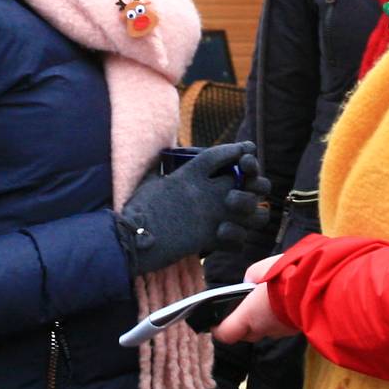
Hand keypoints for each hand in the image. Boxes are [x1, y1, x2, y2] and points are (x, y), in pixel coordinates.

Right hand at [117, 143, 268, 275]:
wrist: (132, 237)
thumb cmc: (137, 210)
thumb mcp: (150, 183)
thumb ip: (162, 173)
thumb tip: (161, 166)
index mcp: (190, 174)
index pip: (221, 154)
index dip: (237, 149)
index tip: (247, 148)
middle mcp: (206, 191)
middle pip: (247, 180)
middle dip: (256, 182)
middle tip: (253, 188)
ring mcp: (211, 215)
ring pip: (251, 209)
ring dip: (253, 213)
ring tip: (248, 216)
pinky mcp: (210, 238)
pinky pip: (238, 240)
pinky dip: (237, 241)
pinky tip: (231, 239)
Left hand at [212, 258, 298, 343]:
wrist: (322, 288)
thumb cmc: (287, 277)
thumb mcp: (264, 268)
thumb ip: (253, 275)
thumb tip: (249, 281)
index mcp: (250, 316)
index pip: (226, 334)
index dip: (220, 329)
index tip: (217, 321)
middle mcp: (265, 328)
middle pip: (248, 333)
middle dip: (244, 323)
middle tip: (246, 307)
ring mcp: (283, 331)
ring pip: (268, 329)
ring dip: (266, 319)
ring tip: (271, 300)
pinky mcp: (299, 328)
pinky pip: (284, 324)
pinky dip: (282, 316)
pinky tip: (288, 301)